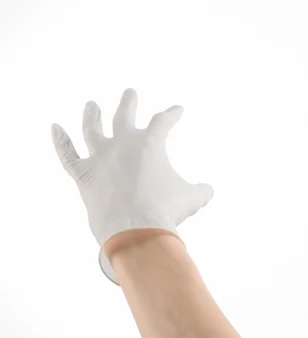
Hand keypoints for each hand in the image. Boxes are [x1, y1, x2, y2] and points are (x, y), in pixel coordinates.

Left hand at [51, 88, 212, 283]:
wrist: (135, 229)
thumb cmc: (166, 211)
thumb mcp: (192, 198)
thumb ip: (201, 190)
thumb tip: (207, 190)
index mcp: (150, 144)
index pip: (163, 121)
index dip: (172, 114)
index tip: (177, 110)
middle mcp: (122, 144)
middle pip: (123, 115)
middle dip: (128, 103)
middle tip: (130, 92)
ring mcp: (99, 158)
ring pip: (92, 129)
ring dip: (91, 115)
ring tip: (91, 105)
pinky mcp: (83, 176)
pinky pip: (67, 154)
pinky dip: (59, 140)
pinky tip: (54, 127)